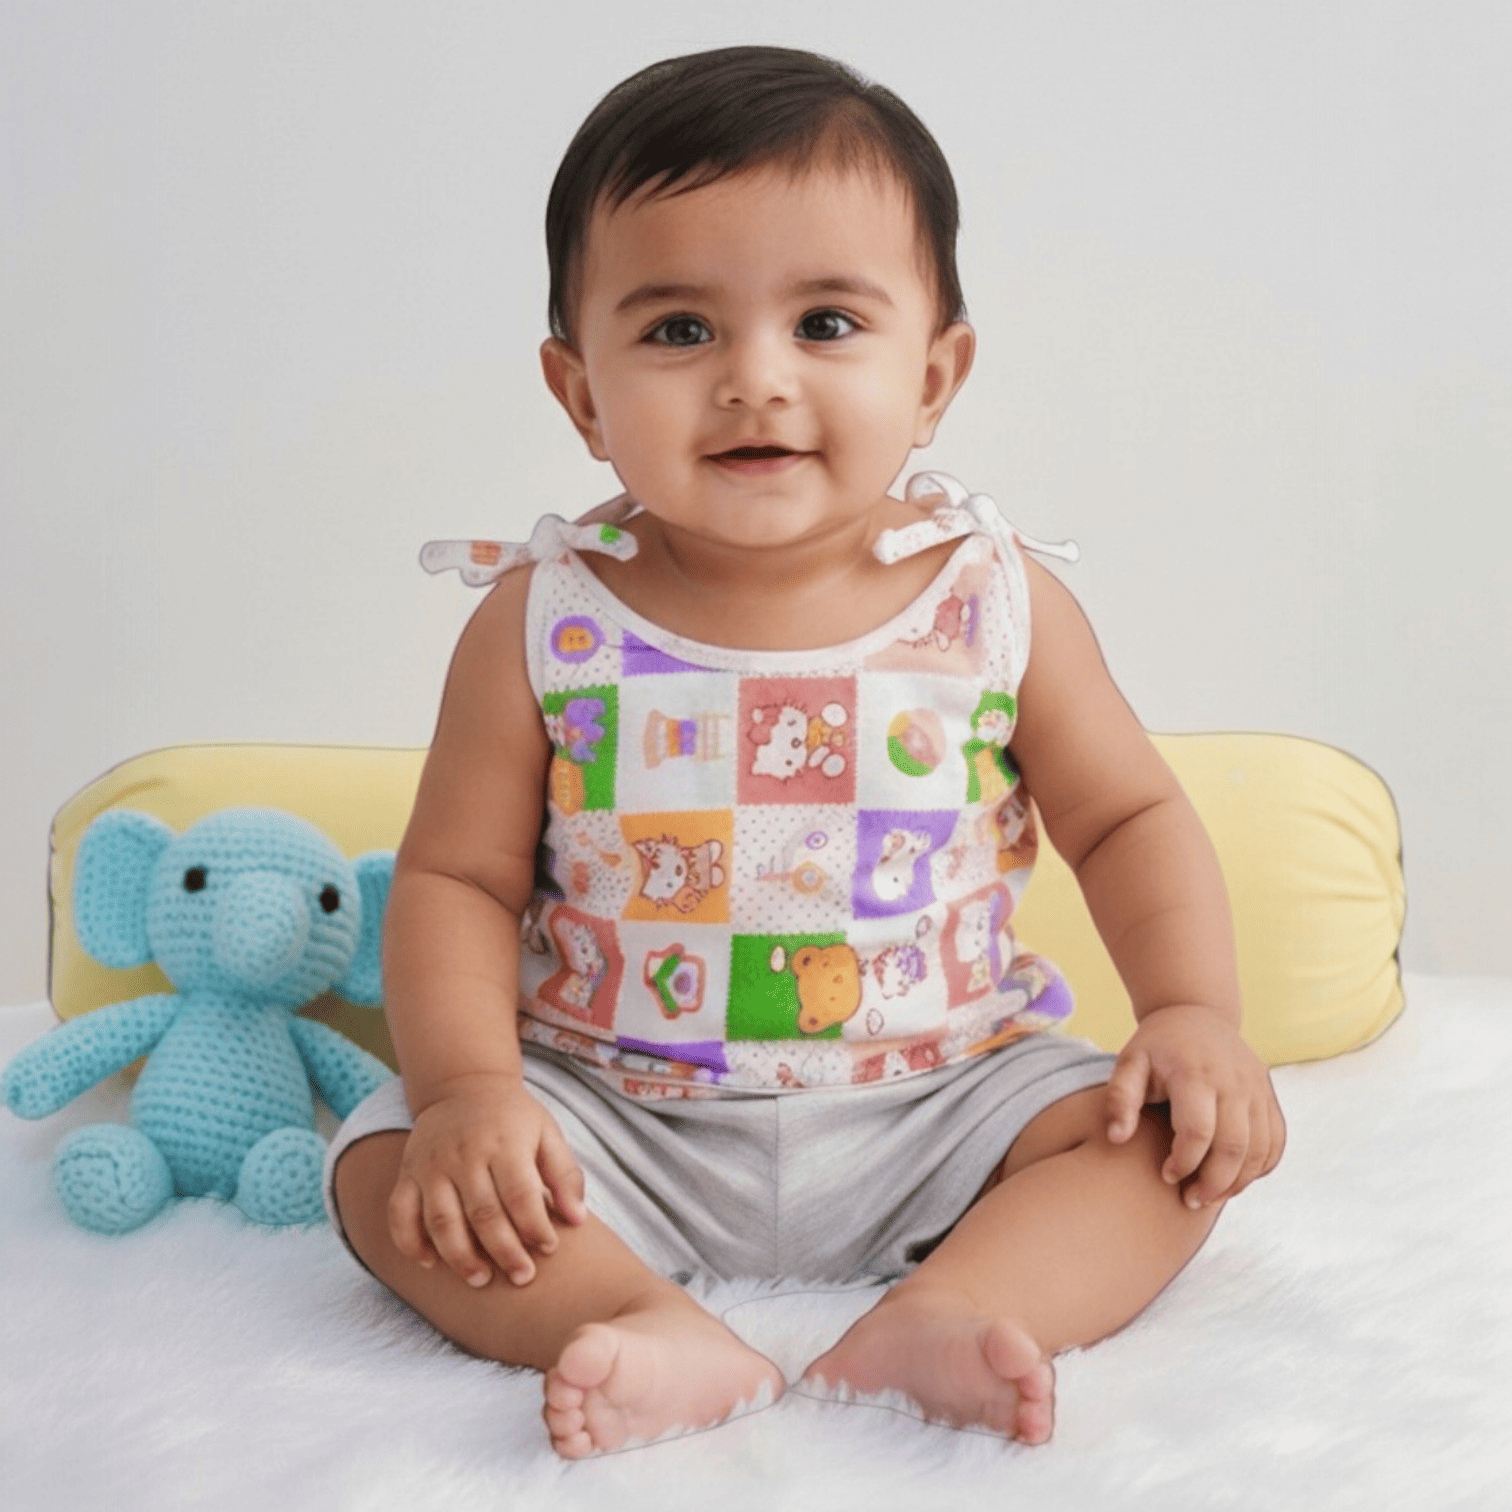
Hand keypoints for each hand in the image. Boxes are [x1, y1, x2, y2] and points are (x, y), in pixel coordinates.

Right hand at [388, 1075, 586, 1287]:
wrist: (465, 1086)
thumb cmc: (513, 1119)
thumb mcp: (547, 1133)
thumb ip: (565, 1175)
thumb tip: (579, 1219)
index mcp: (504, 1143)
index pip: (519, 1193)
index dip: (535, 1226)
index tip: (549, 1248)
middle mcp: (464, 1154)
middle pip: (482, 1213)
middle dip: (504, 1251)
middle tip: (522, 1277)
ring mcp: (431, 1165)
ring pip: (440, 1220)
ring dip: (460, 1257)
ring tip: (481, 1280)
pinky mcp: (407, 1174)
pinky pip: (400, 1214)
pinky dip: (410, 1243)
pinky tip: (431, 1263)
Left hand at [1105, 1004, 1284, 1208]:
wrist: (1197, 1013)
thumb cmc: (1157, 1045)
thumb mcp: (1130, 1062)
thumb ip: (1120, 1099)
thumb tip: (1116, 1139)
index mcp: (1195, 1073)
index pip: (1198, 1132)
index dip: (1183, 1163)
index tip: (1166, 1176)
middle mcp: (1233, 1081)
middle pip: (1235, 1147)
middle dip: (1214, 1183)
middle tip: (1191, 1201)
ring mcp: (1256, 1088)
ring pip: (1260, 1149)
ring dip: (1239, 1182)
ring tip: (1211, 1196)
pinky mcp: (1268, 1095)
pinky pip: (1276, 1141)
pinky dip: (1260, 1167)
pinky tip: (1235, 1178)